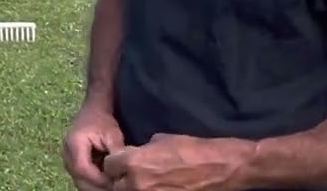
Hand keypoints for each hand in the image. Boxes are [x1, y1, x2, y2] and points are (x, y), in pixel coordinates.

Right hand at [63, 106, 125, 189]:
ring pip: (80, 182)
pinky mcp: (73, 164)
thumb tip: (121, 172)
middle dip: (98, 187)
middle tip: (116, 187)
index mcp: (73, 144)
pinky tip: (108, 182)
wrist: (93, 112)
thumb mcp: (113, 134)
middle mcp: (67, 154)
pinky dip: (94, 183)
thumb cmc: (103, 121)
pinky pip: (82, 179)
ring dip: (96, 187)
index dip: (98, 179)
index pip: (82, 169)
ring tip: (113, 185)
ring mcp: (68, 161)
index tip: (115, 182)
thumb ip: (116, 152)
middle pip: (79, 179)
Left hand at [101, 133, 253, 190]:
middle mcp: (135, 183)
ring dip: (132, 187)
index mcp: (132, 162)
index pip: (108, 165)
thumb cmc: (191, 149)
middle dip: (121, 178)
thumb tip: (136, 153)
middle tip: (132, 174)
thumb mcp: (161, 140)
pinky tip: (157, 187)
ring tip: (145, 182)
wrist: (218, 168)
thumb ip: (141, 149)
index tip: (121, 162)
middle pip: (115, 184)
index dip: (115, 163)